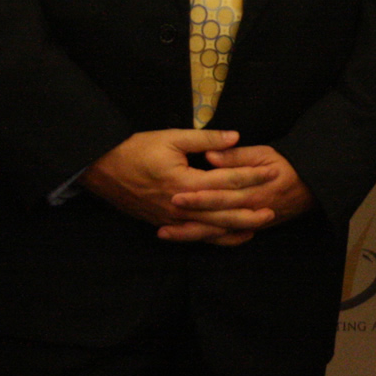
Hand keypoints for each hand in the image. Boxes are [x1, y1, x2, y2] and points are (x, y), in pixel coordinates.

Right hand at [82, 129, 276, 242]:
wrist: (101, 169)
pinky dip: (215, 237)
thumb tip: (234, 137)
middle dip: (250, 210)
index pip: (226, 180)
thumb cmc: (135, 150)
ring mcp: (172, 218)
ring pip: (210, 229)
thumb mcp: (170, 138)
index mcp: (184, 181)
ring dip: (236, 228)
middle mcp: (180, 205)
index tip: (272, 171)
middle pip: (223, 212)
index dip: (251, 175)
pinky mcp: (165, 224)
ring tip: (259, 226)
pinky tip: (229, 236)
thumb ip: (204, 139)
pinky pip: (195, 236)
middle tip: (274, 208)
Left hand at [168, 145, 315, 245]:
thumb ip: (236, 156)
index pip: (221, 194)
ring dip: (190, 234)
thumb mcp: (264, 154)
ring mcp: (249, 224)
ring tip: (164, 233)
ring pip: (215, 233)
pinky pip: (225, 239)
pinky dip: (205, 240)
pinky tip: (187, 238)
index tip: (176, 194)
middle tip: (163, 215)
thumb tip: (210, 156)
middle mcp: (249, 211)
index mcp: (252, 190)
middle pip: (214, 216)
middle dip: (187, 217)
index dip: (198, 196)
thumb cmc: (285, 165)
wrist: (311, 186)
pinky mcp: (250, 230)